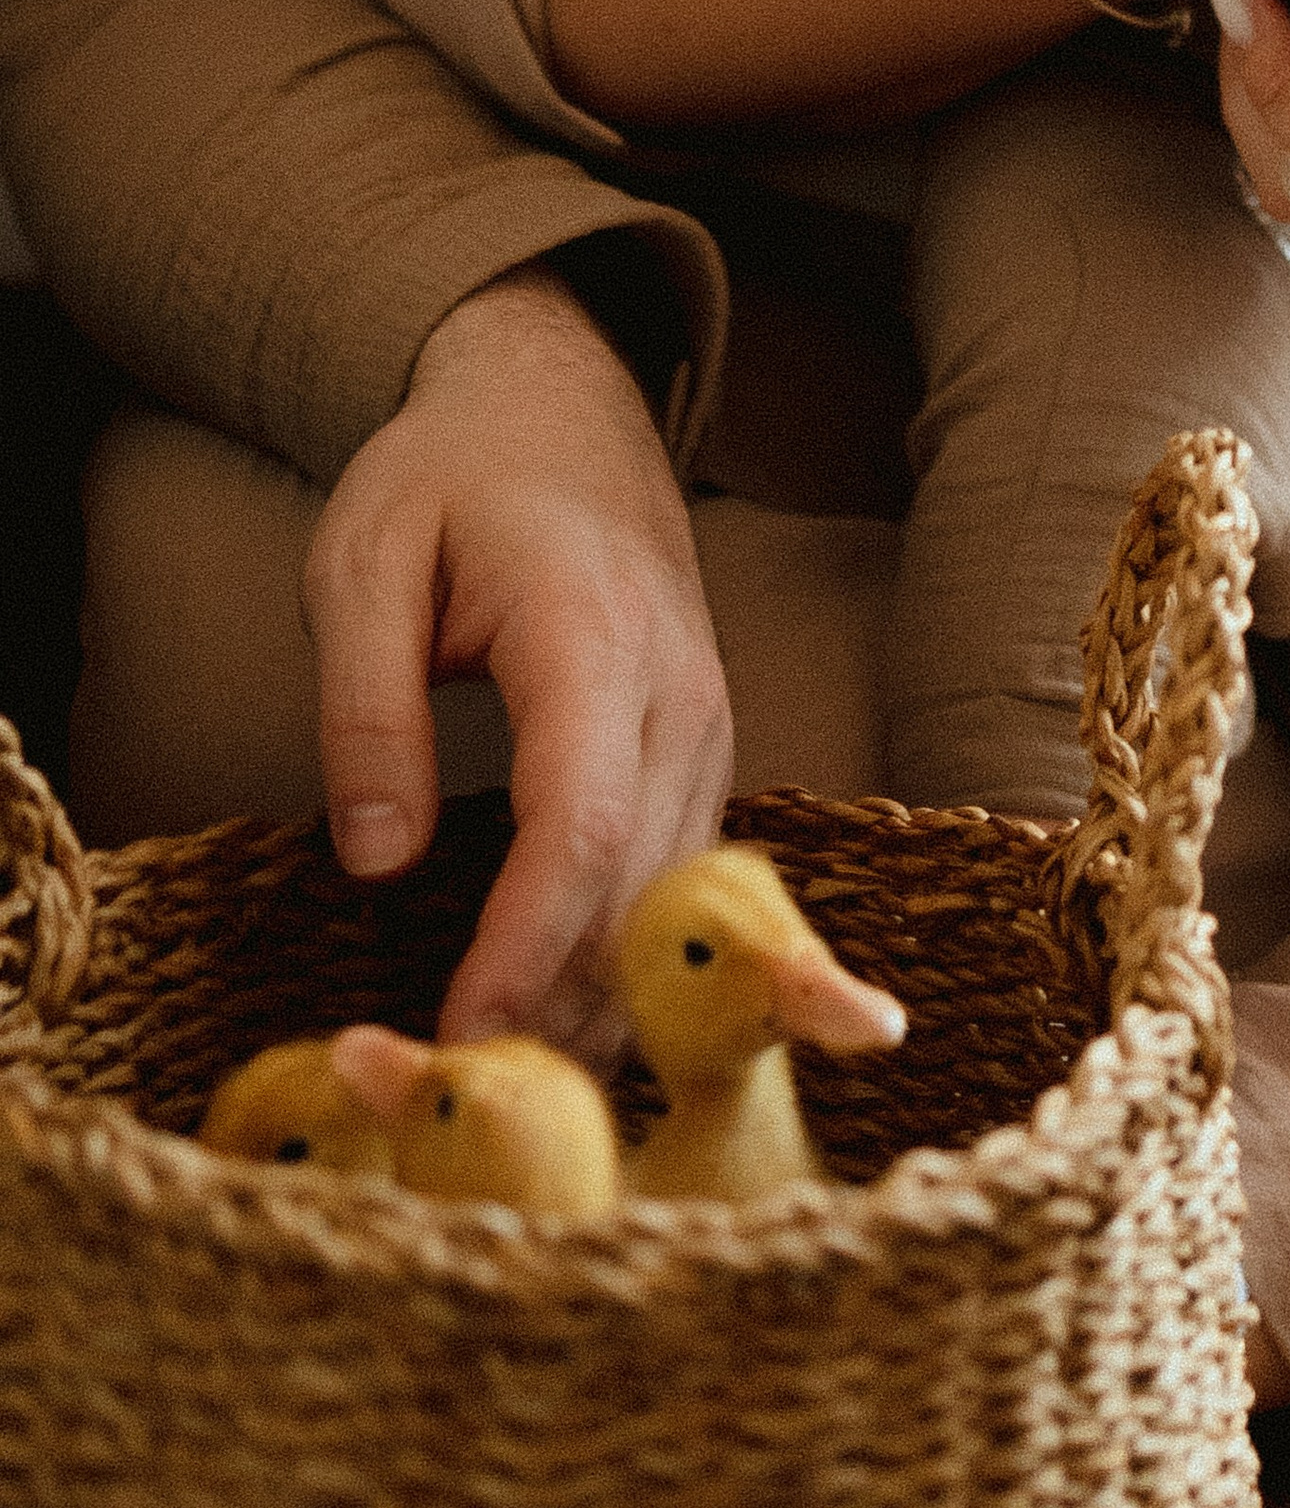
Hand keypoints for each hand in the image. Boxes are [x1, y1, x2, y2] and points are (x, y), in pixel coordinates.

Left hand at [302, 274, 733, 1052]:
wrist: (563, 404)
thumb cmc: (452, 475)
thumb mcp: (362, 560)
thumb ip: (364, 706)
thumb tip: (378, 860)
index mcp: (593, 635)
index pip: (583, 826)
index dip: (525, 948)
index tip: (453, 1038)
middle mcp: (680, 691)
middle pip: (647, 890)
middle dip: (557, 1010)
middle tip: (450, 1103)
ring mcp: (709, 723)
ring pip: (680, 903)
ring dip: (596, 1004)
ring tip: (488, 1086)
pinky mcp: (704, 751)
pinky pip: (684, 880)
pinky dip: (625, 962)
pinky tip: (552, 1021)